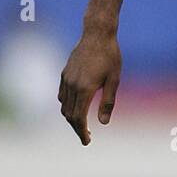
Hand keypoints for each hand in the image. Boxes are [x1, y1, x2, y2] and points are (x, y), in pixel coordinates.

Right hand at [58, 28, 121, 143]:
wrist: (97, 34)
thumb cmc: (110, 56)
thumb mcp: (114, 80)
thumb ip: (108, 102)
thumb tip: (103, 123)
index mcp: (85, 89)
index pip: (79, 118)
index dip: (82, 132)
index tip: (87, 142)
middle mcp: (72, 85)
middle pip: (69, 115)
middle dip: (77, 128)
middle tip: (86, 137)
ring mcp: (66, 79)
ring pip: (64, 106)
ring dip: (71, 118)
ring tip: (82, 124)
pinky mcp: (64, 73)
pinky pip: (62, 95)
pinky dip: (67, 105)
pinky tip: (76, 107)